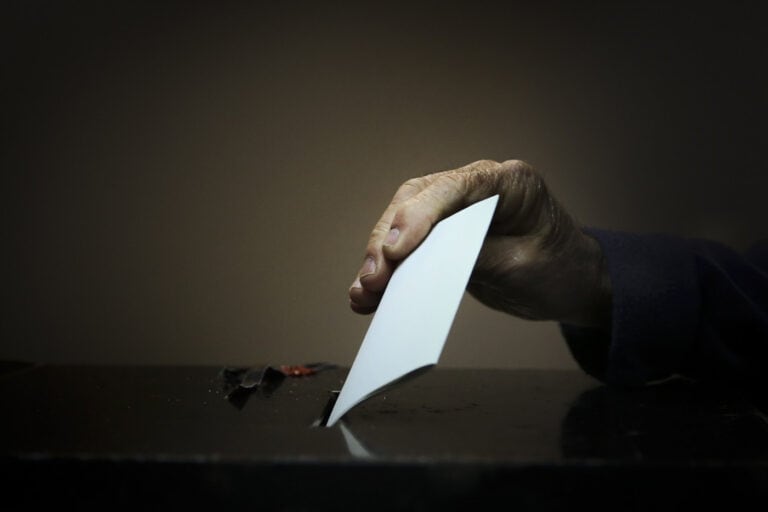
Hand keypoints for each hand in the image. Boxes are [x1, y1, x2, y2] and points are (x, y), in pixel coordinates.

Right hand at [348, 159, 611, 328]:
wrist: (570, 281)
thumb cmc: (559, 268)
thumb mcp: (521, 267)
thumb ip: (476, 258)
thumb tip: (420, 263)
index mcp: (510, 182)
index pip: (456, 187)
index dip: (420, 215)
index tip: (397, 250)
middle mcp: (477, 186)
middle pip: (418, 200)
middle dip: (389, 239)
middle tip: (374, 278)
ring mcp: (455, 208)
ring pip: (403, 220)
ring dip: (379, 255)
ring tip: (363, 292)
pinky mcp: (442, 233)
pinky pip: (408, 244)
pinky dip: (387, 268)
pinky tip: (368, 293)